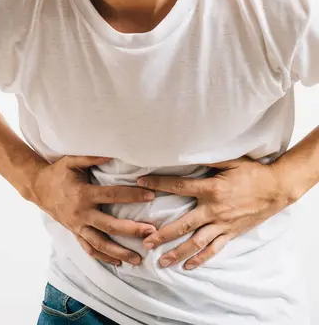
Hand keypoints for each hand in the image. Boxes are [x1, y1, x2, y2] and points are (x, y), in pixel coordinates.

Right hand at [31, 155, 156, 265]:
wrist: (37, 188)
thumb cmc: (57, 172)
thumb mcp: (71, 161)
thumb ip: (91, 158)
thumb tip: (112, 154)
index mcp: (83, 194)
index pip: (112, 195)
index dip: (132, 195)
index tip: (151, 196)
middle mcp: (81, 213)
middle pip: (110, 226)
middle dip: (132, 230)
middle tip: (151, 232)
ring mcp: (77, 226)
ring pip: (100, 244)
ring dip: (119, 252)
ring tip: (138, 259)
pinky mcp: (74, 232)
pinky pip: (89, 248)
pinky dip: (103, 257)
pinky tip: (118, 262)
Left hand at [137, 157, 298, 269]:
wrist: (278, 188)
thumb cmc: (253, 172)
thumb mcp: (231, 161)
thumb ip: (208, 159)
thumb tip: (186, 152)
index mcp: (212, 189)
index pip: (179, 186)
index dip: (158, 183)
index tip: (140, 181)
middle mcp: (215, 210)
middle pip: (183, 224)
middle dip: (163, 234)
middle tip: (145, 242)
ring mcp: (223, 224)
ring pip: (197, 242)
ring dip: (177, 252)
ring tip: (161, 261)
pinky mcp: (231, 233)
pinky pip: (214, 249)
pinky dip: (201, 259)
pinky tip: (188, 266)